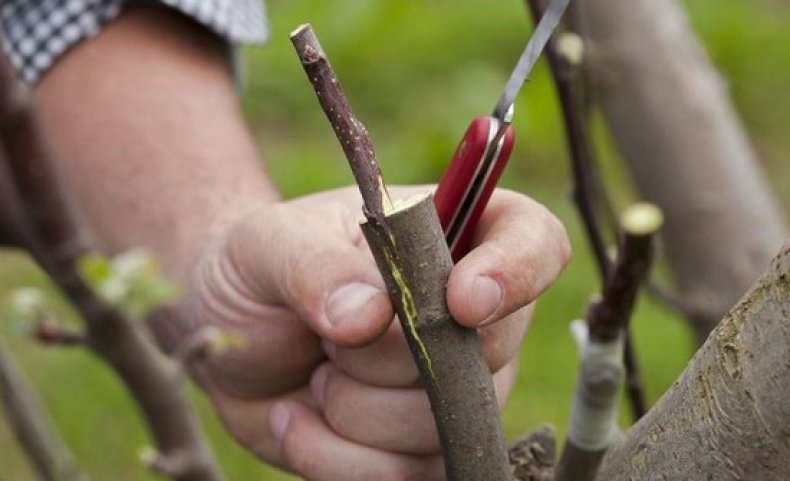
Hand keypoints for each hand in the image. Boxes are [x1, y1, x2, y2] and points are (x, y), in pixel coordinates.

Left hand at [186, 185, 569, 479]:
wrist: (230, 339)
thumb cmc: (261, 270)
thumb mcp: (271, 245)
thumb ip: (315, 268)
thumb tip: (368, 317)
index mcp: (450, 235)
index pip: (534, 241)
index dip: (517, 272)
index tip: (460, 301)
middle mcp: (467, 314)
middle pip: (488, 351)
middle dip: (389, 358)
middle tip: (327, 338)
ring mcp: (451, 387)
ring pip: (441, 425)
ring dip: (354, 411)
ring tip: (314, 376)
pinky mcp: (419, 448)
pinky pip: (405, 475)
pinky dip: (335, 458)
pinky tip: (298, 419)